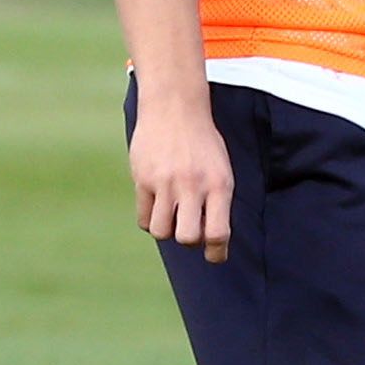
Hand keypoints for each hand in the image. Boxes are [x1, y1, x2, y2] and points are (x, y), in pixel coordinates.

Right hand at [130, 89, 232, 261]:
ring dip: (168, 231)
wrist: (175, 108)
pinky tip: (157, 208)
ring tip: (173, 216)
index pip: (218, 232)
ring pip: (161, 232)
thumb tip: (211, 239)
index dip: (217, 252)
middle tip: (190, 229)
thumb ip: (217, 200)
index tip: (214, 256)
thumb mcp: (221, 169)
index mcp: (219, 185)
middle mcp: (193, 186)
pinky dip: (151, 221)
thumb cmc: (203, 143)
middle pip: (187, 238)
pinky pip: (144, 218)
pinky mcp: (142, 179)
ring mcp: (165, 183)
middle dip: (190, 242)